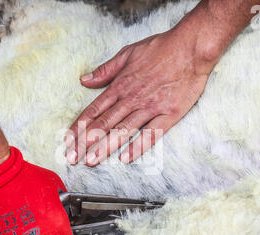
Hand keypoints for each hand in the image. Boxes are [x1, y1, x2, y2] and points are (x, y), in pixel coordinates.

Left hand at [65, 19, 219, 165]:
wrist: (191, 47)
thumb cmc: (161, 48)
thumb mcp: (128, 53)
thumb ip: (105, 70)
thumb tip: (84, 80)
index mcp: (120, 85)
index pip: (94, 110)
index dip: (79, 127)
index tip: (68, 140)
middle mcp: (131, 99)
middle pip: (104, 124)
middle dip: (85, 143)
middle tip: (73, 158)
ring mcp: (150, 107)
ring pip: (123, 131)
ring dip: (105, 147)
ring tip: (91, 161)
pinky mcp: (168, 114)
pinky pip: (151, 133)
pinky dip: (138, 146)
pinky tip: (126, 158)